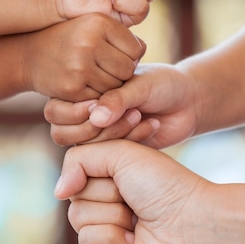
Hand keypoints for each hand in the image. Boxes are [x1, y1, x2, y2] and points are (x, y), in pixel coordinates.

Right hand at [20, 13, 144, 101]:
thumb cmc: (70, 40)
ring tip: (95, 77)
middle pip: (128, 70)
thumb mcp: (93, 26)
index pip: (136, 49)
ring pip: (115, 87)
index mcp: (98, 22)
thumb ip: (121, 35)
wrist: (29, 55)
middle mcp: (89, 42)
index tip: (114, 56)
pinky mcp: (72, 88)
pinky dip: (95, 97)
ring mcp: (79, 66)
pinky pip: (99, 100)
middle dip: (121, 74)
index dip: (129, 56)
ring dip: (109, 87)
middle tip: (106, 70)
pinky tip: (84, 86)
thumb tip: (142, 51)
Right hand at [45, 63, 196, 146]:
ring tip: (140, 115)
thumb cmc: (163, 84)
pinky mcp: (116, 153)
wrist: (189, 102)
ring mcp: (99, 136)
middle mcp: (85, 115)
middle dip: (93, 127)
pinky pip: (108, 159)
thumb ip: (117, 99)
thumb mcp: (140, 84)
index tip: (100, 102)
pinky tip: (151, 125)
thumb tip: (94, 118)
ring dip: (113, 135)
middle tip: (128, 111)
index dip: (75, 110)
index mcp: (83, 92)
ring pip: (83, 150)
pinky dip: (130, 142)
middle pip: (62, 133)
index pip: (55, 109)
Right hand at [55, 140, 211, 243]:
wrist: (191, 221)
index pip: (75, 167)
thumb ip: (77, 159)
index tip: (124, 167)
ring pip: (77, 216)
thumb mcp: (119, 153)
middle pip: (73, 193)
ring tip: (136, 218)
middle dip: (106, 191)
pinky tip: (133, 238)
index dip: (96, 166)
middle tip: (133, 195)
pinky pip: (85, 242)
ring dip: (112, 213)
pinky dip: (111, 236)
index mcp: (106, 176)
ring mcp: (102, 229)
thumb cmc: (163, 184)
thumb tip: (57, 192)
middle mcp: (102, 201)